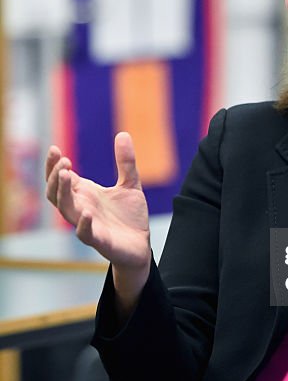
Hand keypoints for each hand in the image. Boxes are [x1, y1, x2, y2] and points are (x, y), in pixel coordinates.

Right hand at [45, 133, 150, 278]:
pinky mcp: (99, 241)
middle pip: (56, 193)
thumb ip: (126, 162)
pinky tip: (87, 211)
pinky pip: (85, 234)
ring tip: (66, 174)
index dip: (53, 165)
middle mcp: (81, 208)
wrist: (141, 246)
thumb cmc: (129, 217)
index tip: (54, 148)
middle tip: (62, 160)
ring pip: (65, 210)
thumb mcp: (131, 184)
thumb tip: (123, 134)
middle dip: (55, 176)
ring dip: (63, 193)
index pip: (61, 178)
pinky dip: (83, 224)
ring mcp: (87, 225)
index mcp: (84, 194)